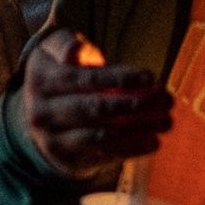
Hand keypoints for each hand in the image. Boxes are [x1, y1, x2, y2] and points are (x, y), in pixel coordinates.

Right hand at [18, 27, 170, 179]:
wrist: (37, 116)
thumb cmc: (57, 73)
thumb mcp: (53, 50)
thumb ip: (65, 43)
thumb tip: (74, 50)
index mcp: (41, 81)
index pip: (84, 80)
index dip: (118, 79)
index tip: (150, 76)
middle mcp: (42, 113)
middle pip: (93, 109)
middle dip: (133, 105)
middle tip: (165, 100)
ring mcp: (52, 140)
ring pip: (100, 136)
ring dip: (138, 129)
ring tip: (166, 122)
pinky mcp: (66, 161)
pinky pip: (102, 156)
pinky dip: (130, 150)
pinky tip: (153, 142)